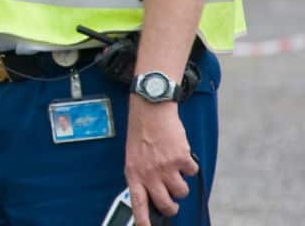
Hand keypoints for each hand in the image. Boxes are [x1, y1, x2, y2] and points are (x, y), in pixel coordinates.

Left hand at [125, 98, 197, 222]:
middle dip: (171, 207)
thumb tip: (154, 195)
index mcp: (133, 173)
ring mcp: (166, 167)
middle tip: (172, 202)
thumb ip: (142, 175)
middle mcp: (149, 173)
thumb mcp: (133, 157)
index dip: (143, 220)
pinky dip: (189, 166)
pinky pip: (192, 172)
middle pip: (165, 205)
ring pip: (182, 192)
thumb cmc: (141, 133)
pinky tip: (180, 153)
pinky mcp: (181, 159)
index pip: (138, 203)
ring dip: (181, 184)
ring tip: (174, 169)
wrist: (151, 110)